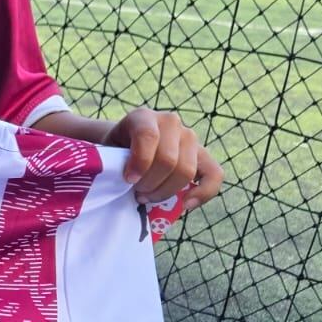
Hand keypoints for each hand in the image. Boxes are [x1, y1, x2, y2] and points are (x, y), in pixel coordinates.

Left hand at [105, 107, 222, 211]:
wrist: (127, 146)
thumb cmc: (115, 153)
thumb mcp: (107, 152)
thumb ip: (114, 163)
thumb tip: (124, 182)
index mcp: (143, 117)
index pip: (148, 137)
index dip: (139, 163)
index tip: (128, 180)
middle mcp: (170, 122)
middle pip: (168, 160)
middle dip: (150, 184)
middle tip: (136, 193)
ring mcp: (188, 137)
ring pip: (186, 170)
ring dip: (166, 191)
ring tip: (149, 197)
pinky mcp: (202, 154)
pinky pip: (214, 174)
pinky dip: (202, 193)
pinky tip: (186, 204)